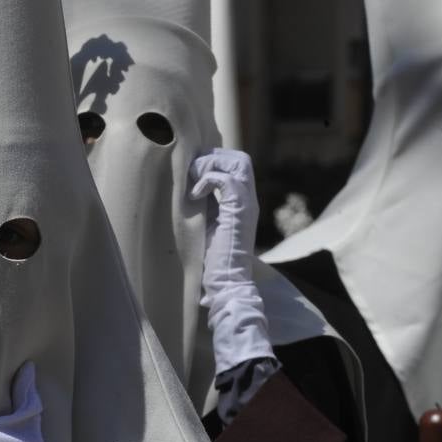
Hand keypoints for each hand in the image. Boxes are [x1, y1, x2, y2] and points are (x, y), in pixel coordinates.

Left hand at [188, 149, 259, 295]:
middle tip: (192, 174)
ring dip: (210, 166)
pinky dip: (207, 181)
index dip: (214, 160)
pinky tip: (194, 195)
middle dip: (213, 158)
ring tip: (193, 183)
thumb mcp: (208, 222)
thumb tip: (192, 184)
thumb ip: (207, 203)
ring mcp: (246, 205)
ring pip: (238, 163)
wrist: (225, 283)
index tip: (193, 173)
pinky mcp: (238, 212)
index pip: (237, 164)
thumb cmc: (212, 259)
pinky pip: (226, 181)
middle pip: (240, 159)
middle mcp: (249, 200)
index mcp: (243, 201)